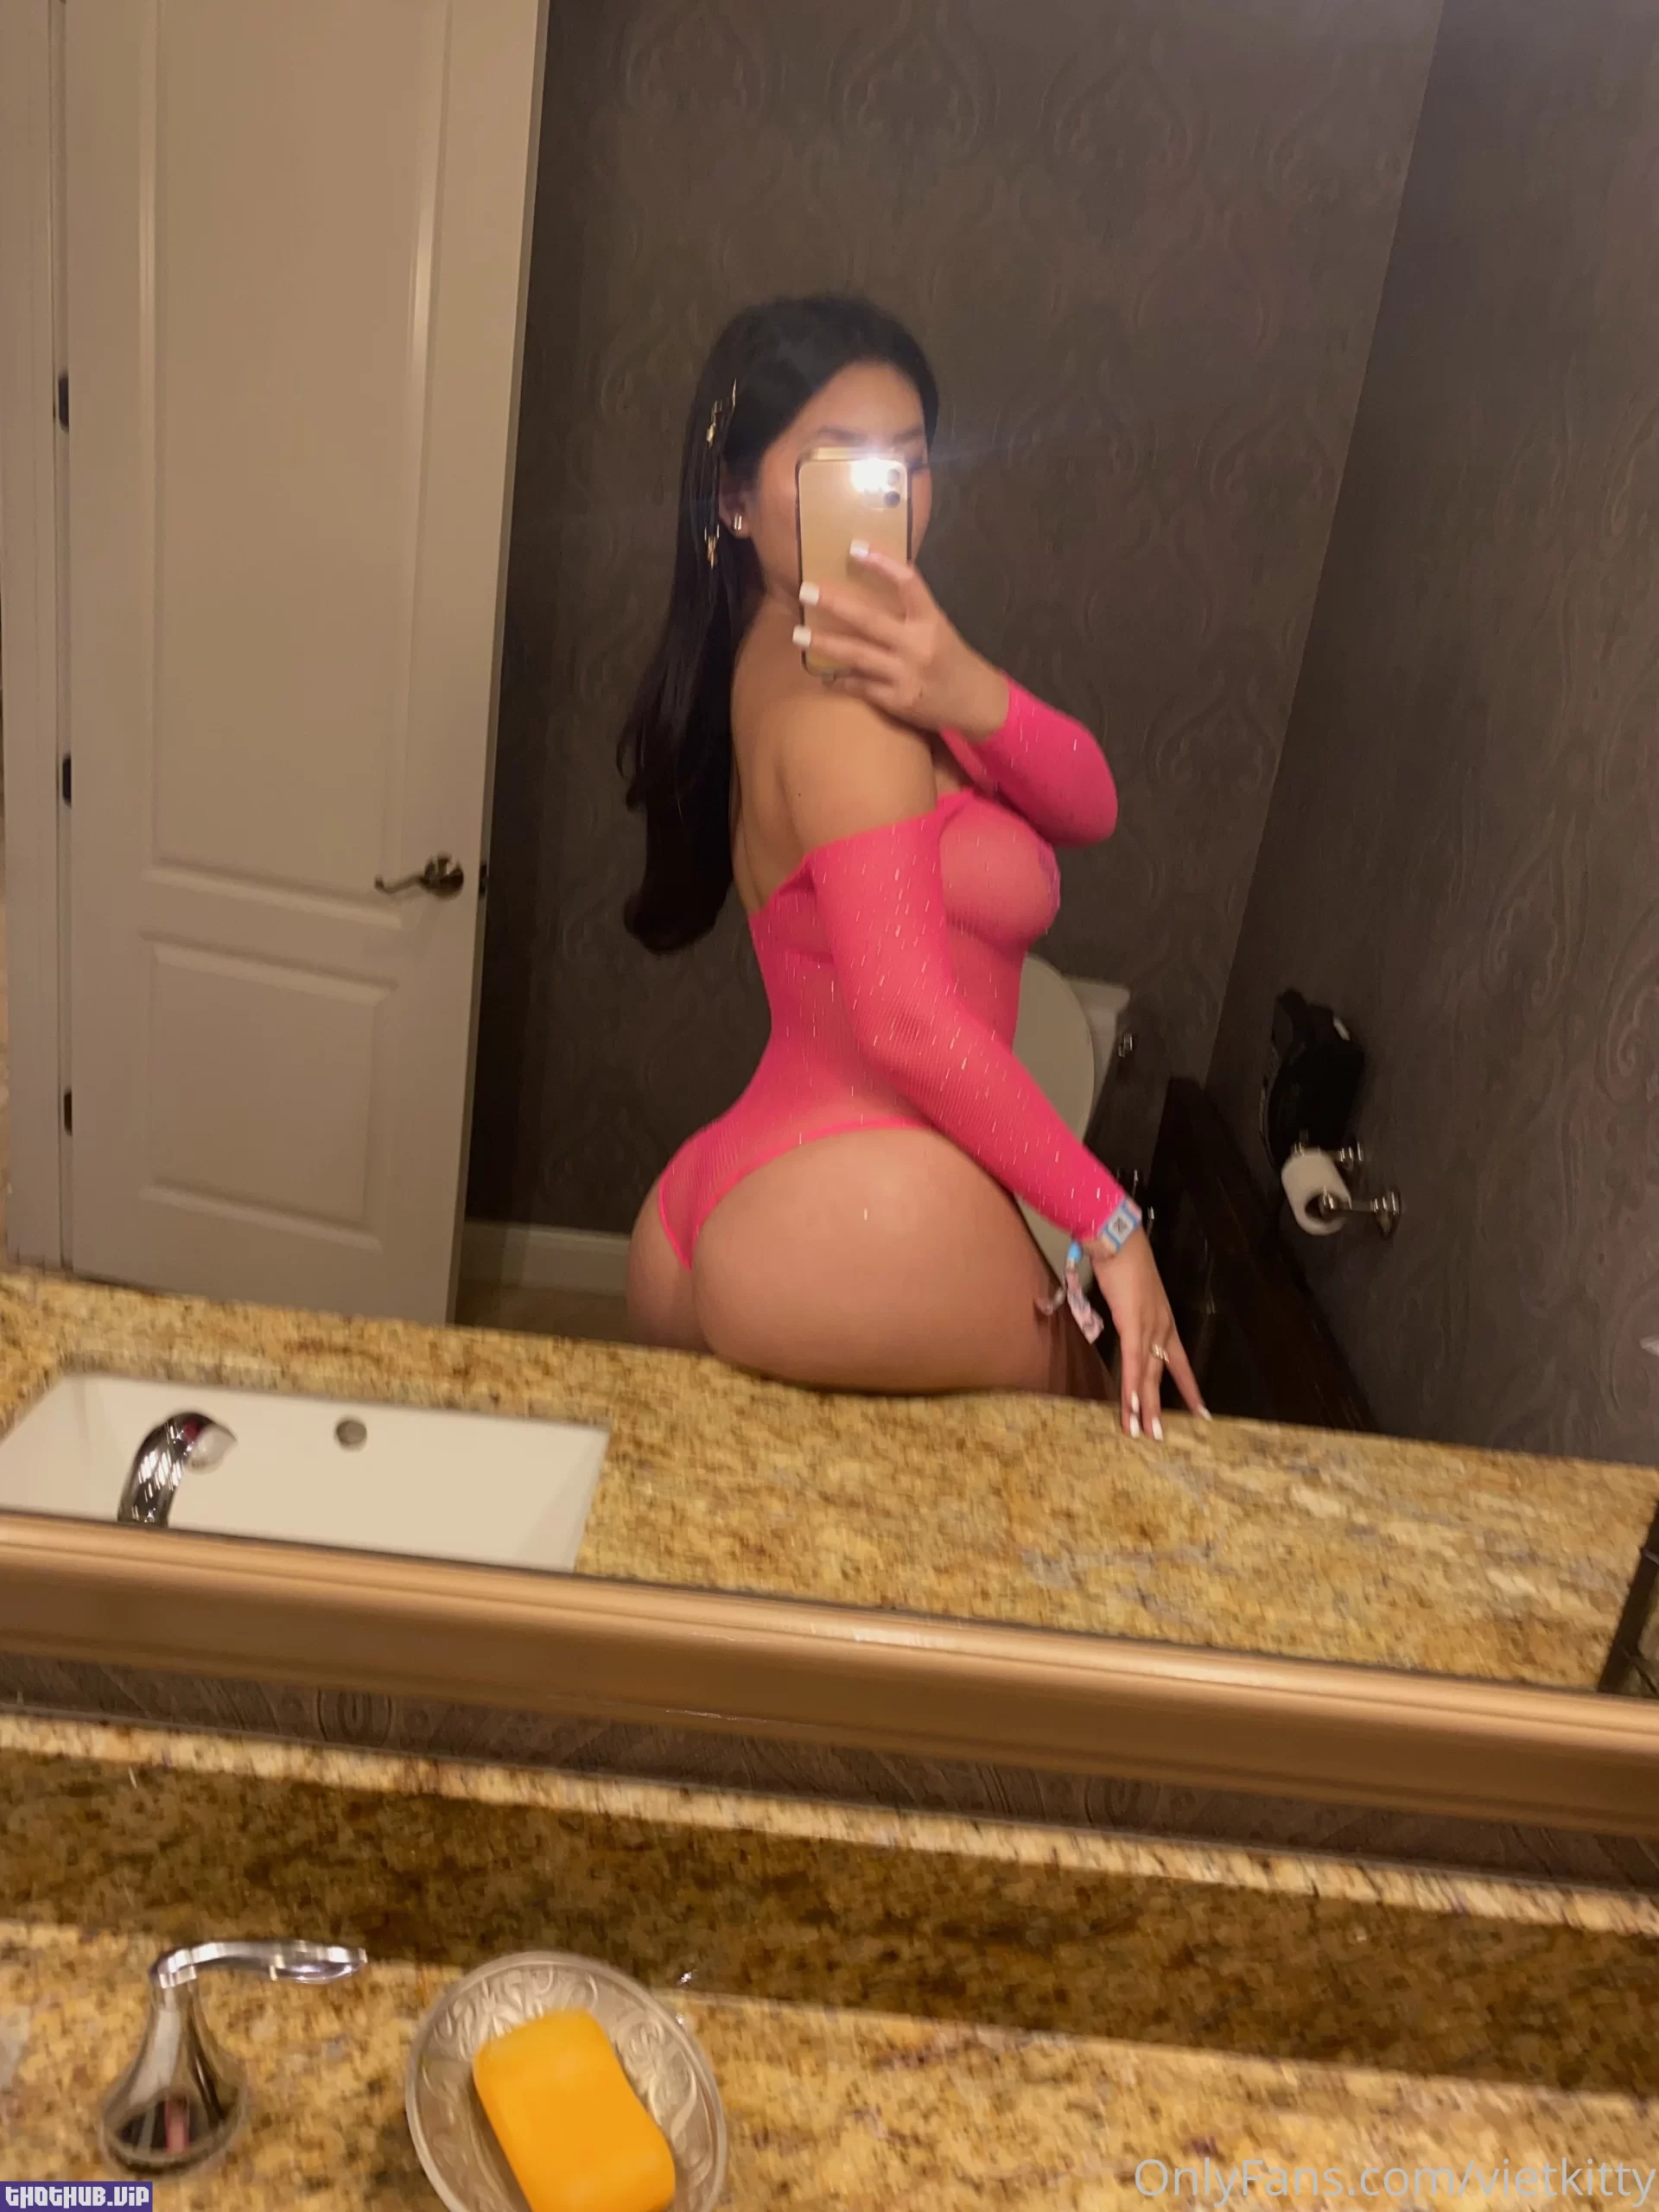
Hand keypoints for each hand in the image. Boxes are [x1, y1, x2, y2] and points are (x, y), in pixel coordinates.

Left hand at [795, 546, 1009, 736]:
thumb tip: (869, 584)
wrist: (974, 702)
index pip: (908, 582)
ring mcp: (907, 674)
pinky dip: (841, 680)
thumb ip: (909, 610)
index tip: (854, 547)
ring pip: (858, 655)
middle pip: (870, 620)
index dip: (882, 562)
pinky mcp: (898, 700)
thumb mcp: (937, 627)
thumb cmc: (950, 658)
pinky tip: (824, 676)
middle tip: (805, 590)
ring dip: (825, 643)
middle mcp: (919, 645)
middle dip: (834, 603)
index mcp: (931, 620)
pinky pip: (861, 687)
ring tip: (798, 635)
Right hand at [1086, 1229, 1206, 1441]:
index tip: (1200, 1411)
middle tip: (1161, 1436)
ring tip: (1145, 1434)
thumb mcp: (1131, 1296)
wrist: (1120, 1244)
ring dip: (1144, 1407)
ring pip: (1147, 1377)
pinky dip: (1131, 1388)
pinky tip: (1132, 1408)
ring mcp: (1149, 1330)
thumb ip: (1130, 1313)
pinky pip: (1133, 1365)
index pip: (1179, 1362)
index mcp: (1163, 1322)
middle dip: (1158, 1407)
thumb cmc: (1123, 1264)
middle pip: (1160, 1375)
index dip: (1187, 1387)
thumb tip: (1123, 1320)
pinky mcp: (1132, 1328)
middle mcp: (1161, 1329)